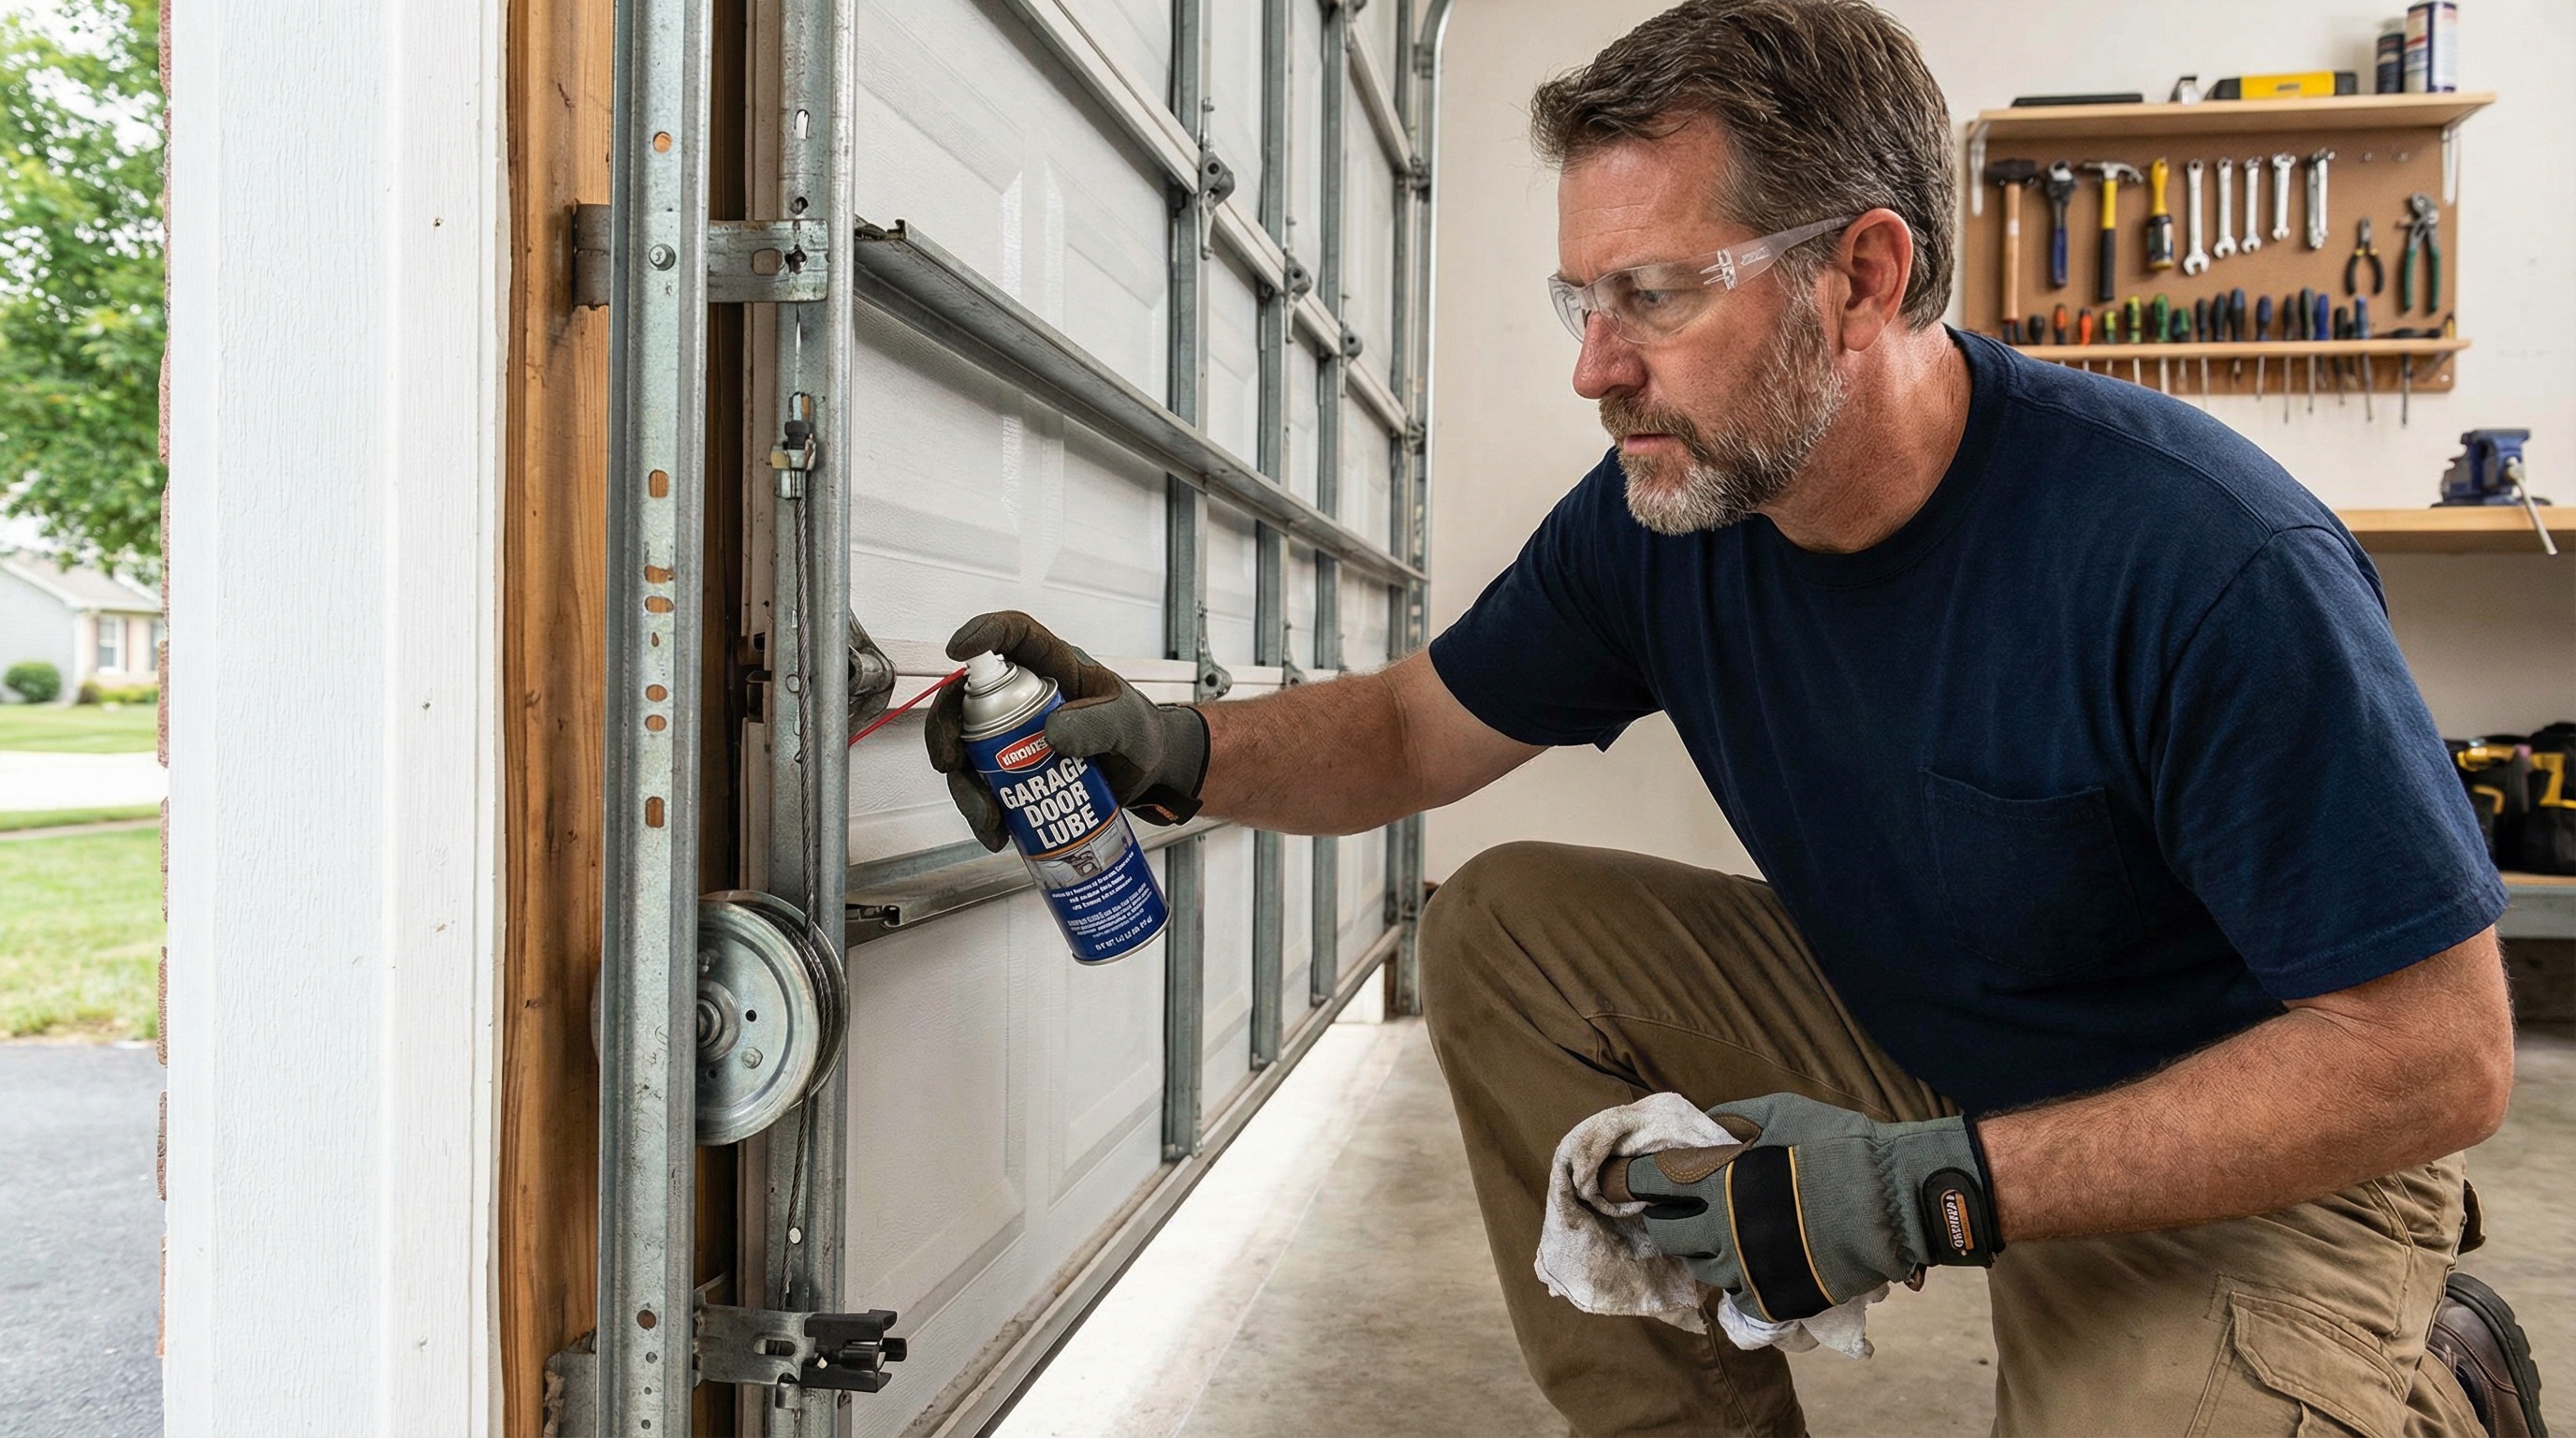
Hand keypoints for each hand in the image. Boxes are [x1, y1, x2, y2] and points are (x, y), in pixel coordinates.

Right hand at [923, 611, 1211, 851]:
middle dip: (945, 729)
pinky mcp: (1012, 771)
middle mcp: (1023, 696)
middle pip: (965, 700)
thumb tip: (1051, 733)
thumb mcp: (1129, 726)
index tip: (956, 651)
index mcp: (1053, 666)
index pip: (1013, 635)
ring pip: (966, 752)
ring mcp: (1012, 735)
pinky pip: (983, 788)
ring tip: (989, 819)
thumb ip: (1099, 724)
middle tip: (948, 762)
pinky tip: (997, 834)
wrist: (1147, 775)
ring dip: (965, 786)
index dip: (981, 634)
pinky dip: (982, 813)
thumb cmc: (1140, 735)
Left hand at [1617, 1093, 2000, 1322]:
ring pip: (1700, 1267)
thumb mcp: (1778, 1111)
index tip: (1624, 1181)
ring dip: (1705, 1251)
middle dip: (1666, 1220)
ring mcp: (1744, 1269)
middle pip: (1665, 1233)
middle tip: (1682, 1212)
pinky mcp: (1769, 1299)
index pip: (1648, 1182)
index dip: (1631, 1181)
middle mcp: (1719, 1228)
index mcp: (1715, 1178)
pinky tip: (1756, 1262)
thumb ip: (1730, 1120)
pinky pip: (1736, 1295)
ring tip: (1727, 1235)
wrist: (1892, 1202)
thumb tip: (1699, 1130)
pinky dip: (1740, 1280)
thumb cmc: (1837, 1147)